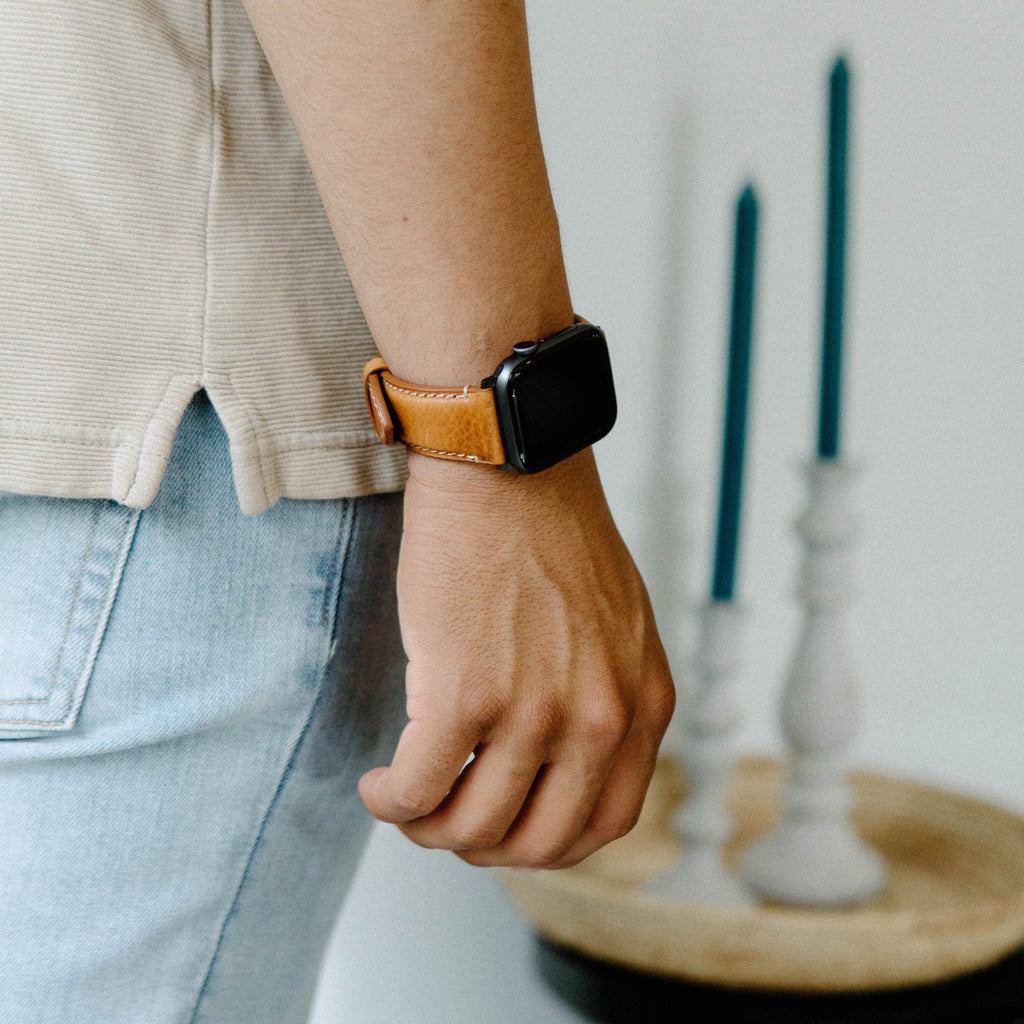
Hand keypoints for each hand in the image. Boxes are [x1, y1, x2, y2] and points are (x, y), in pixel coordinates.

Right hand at [358, 449, 674, 869]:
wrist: (507, 467)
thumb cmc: (550, 532)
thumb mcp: (617, 625)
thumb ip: (605, 696)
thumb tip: (555, 761)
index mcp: (641, 704)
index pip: (604, 824)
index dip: (546, 844)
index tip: (509, 830)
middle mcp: (596, 719)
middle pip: (536, 842)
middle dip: (483, 848)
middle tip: (448, 822)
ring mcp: (532, 711)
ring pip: (471, 828)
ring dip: (427, 830)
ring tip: (405, 800)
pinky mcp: (462, 694)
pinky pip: (415, 791)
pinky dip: (390, 803)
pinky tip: (377, 784)